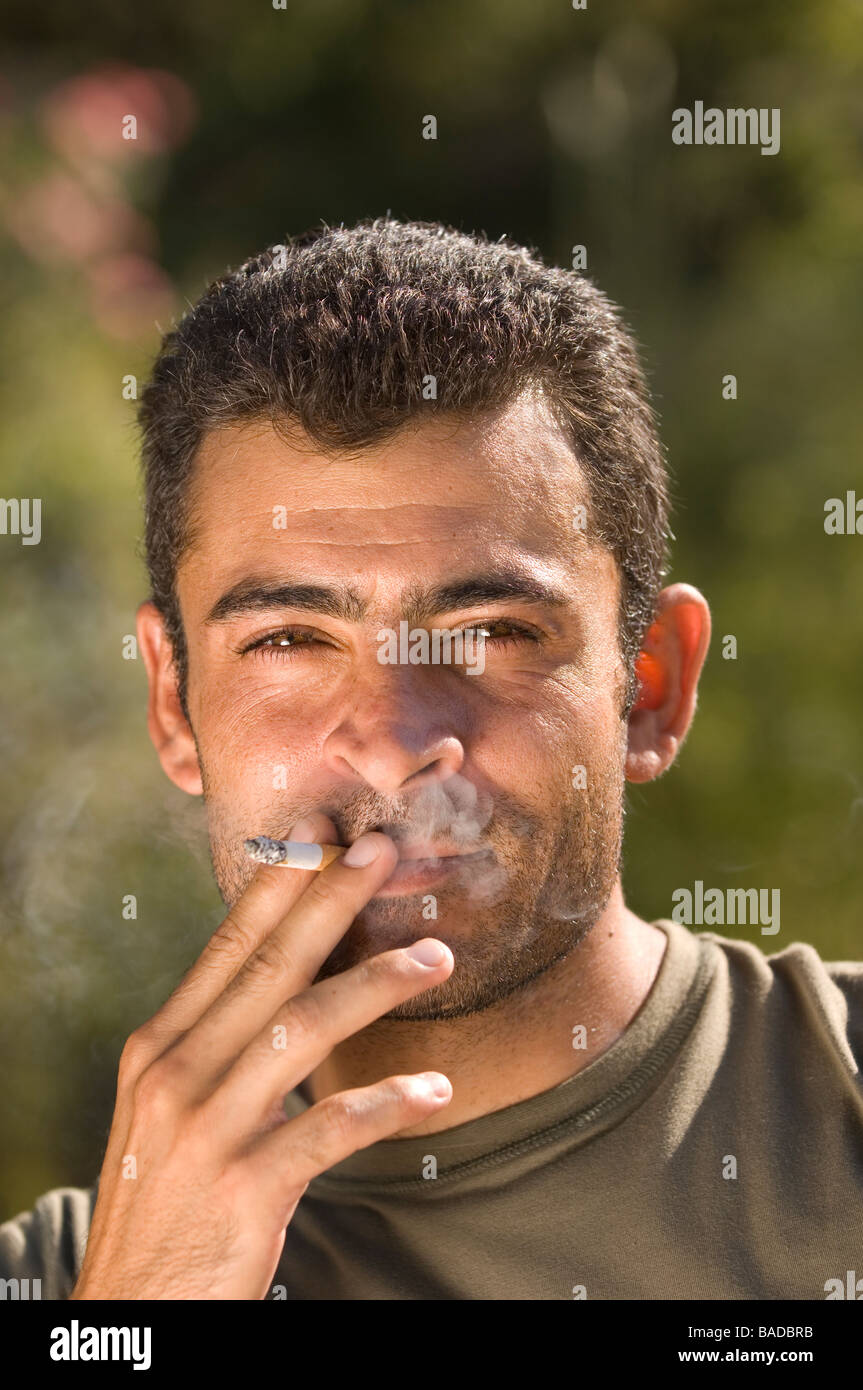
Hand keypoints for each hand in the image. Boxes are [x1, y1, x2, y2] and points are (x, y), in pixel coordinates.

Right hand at [69, 814, 452, 1298]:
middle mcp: (178, 1074)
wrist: (131, 1310)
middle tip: (383, 850)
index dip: (277, 886)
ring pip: (304, 1028)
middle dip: (331, 900)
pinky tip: (434, 1089)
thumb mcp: (173, 1110)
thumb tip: (282, 982)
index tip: (319, 835)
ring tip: (437, 955)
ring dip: (378, 983)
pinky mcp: (244, 1188)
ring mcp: (208, 1130)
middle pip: (268, 967)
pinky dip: (388, 1102)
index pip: (226, 948)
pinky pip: (330, 1127)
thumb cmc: (165, 1200)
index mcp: (161, 1046)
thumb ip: (219, 1045)